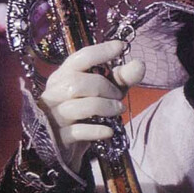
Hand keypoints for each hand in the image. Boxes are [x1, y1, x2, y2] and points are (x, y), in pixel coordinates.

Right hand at [39, 39, 144, 172]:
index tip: (120, 47)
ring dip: (104, 106)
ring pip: (77, 106)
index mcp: (62, 77)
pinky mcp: (58, 138)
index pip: (79, 58)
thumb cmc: (86, 112)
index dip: (100, 51)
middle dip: (104, 87)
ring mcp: (53, 116)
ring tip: (118, 110)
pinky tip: (109, 131)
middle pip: (76, 82)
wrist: (64, 145)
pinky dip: (97, 130)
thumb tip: (139, 64)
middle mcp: (54, 93)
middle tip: (118, 95)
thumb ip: (120, 79)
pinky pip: (78, 132)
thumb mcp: (105, 92)